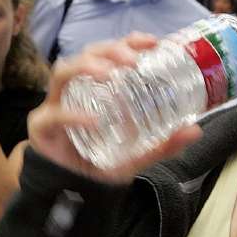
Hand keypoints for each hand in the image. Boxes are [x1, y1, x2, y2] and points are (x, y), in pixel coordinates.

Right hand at [28, 32, 201, 183]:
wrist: (72, 195)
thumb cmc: (98, 166)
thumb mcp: (137, 154)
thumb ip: (163, 144)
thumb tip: (194, 130)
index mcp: (96, 89)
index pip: (110, 54)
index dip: (128, 42)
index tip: (152, 41)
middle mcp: (75, 91)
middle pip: (87, 53)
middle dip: (110, 51)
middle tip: (133, 61)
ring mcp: (55, 105)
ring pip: (63, 71)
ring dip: (87, 67)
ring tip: (109, 74)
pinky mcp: (41, 126)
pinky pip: (55, 114)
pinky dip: (73, 115)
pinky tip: (93, 120)